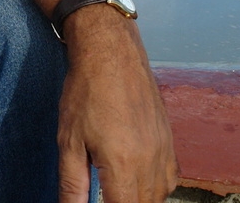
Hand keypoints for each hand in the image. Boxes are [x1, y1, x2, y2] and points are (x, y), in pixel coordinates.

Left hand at [56, 8, 176, 202]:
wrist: (111, 53)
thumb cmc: (86, 92)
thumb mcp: (69, 141)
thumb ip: (72, 184)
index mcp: (124, 165)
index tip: (99, 202)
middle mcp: (150, 162)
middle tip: (105, 195)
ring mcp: (163, 150)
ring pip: (159, 195)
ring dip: (141, 200)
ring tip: (118, 193)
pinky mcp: (168, 139)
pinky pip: (170, 178)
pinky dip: (157, 188)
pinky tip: (139, 182)